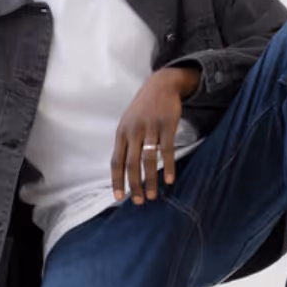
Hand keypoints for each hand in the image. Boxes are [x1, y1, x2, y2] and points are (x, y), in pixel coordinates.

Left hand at [111, 67, 199, 204]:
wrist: (161, 85)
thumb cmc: (144, 107)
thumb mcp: (129, 122)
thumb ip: (126, 142)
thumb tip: (122, 168)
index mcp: (122, 132)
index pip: (116, 160)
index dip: (117, 180)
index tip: (119, 197)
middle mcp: (134, 131)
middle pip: (131, 163)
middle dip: (133, 185)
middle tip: (138, 201)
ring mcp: (150, 128)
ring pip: (148, 159)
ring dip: (150, 180)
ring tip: (152, 195)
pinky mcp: (167, 126)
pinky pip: (167, 150)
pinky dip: (168, 166)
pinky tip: (170, 179)